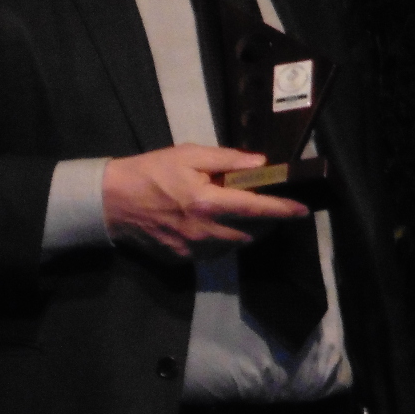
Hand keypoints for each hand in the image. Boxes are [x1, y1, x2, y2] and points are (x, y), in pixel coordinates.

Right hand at [102, 145, 308, 260]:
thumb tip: (260, 164)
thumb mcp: (189, 154)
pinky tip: (221, 225)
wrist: (111, 201)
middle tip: (273, 208)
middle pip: (251, 232)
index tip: (303, 210)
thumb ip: (228, 159)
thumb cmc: (152, 171)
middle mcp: (204, 231)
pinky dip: (225, 240)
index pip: (256, 209)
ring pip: (234, 245)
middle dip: (268, 222)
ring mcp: (192, 249)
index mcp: (208, 202)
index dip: (283, 210)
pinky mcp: (182, 259)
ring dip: (247, 232)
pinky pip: (214, 252)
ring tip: (248, 215)